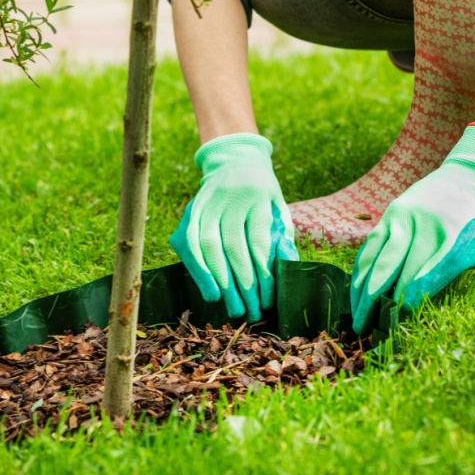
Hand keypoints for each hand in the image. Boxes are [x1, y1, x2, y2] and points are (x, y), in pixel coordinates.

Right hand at [170, 133, 298, 320]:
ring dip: (217, 281)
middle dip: (241, 285)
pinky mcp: (191, 210)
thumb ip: (282, 237)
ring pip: (207, 246)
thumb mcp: (279, 209)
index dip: (262, 275)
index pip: (258, 242)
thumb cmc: (263, 194)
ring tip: (229, 306)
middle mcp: (229, 198)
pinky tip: (210, 289)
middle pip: (232, 247)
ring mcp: (206, 202)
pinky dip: (198, 268)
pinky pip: (189, 243)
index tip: (267, 300)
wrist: (235, 162)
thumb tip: (286, 268)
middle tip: (249, 312)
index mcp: (258, 196)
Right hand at [349, 125, 474, 332]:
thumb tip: (419, 298)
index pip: (422, 275)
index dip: (408, 300)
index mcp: (448, 237)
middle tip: (365, 327)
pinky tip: (356, 292)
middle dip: (376, 301)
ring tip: (355, 316)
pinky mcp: (390, 215)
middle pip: (391, 268)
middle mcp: (420, 226)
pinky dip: (361, 271)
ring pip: (374, 258)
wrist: (466, 178)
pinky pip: (370, 246)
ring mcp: (401, 218)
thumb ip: (454, 271)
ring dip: (361, 290)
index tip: (396, 320)